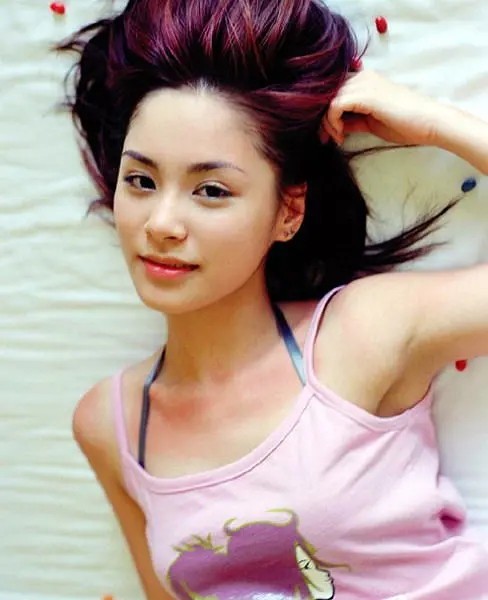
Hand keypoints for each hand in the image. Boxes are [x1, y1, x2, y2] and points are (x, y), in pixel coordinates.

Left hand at [320, 70, 445, 146]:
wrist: (428, 122)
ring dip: (328, 123)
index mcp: (365, 80)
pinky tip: (341, 135)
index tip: (330, 134)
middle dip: (323, 119)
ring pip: (329, 100)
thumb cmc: (404, 124)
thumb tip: (335, 125)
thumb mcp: (370, 122)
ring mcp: (364, 83)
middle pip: (329, 94)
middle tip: (328, 138)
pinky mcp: (365, 95)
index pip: (335, 92)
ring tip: (337, 138)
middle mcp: (363, 77)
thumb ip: (352, 120)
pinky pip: (335, 106)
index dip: (326, 113)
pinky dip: (333, 122)